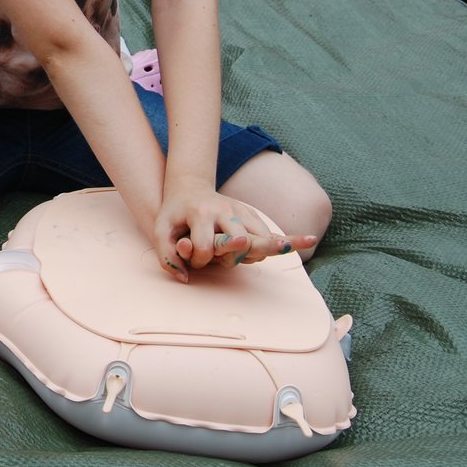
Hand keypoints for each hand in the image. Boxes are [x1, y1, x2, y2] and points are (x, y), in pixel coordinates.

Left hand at [153, 177, 317, 282]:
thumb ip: (167, 255)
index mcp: (202, 213)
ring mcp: (241, 210)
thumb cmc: (174, 213)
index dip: (200, 260)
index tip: (195, 259)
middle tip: (227, 257)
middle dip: (234, 255)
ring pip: (259, 237)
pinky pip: (268, 232)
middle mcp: (226, 210)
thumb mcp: (161, 230)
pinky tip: (305, 241)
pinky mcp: (251, 213)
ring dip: (258, 251)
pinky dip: (282, 240)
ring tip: (272, 252)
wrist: (189, 187)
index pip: (207, 247)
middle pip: (242, 241)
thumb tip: (185, 279)